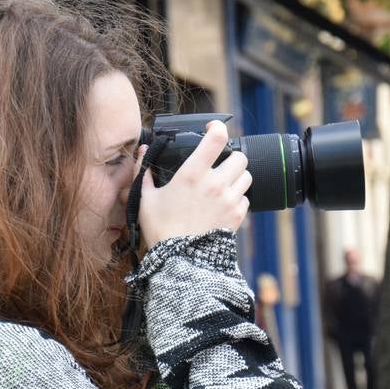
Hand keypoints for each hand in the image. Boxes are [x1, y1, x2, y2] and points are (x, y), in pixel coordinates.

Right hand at [138, 120, 250, 245]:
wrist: (180, 260)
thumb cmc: (161, 230)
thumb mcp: (146, 199)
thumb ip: (144, 172)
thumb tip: (143, 152)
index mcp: (192, 174)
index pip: (217, 138)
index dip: (218, 128)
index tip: (213, 129)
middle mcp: (215, 183)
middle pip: (240, 156)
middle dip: (231, 157)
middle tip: (220, 165)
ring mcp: (229, 200)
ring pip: (246, 176)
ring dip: (237, 178)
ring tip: (223, 186)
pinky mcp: (237, 216)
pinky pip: (245, 199)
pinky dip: (237, 199)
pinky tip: (223, 205)